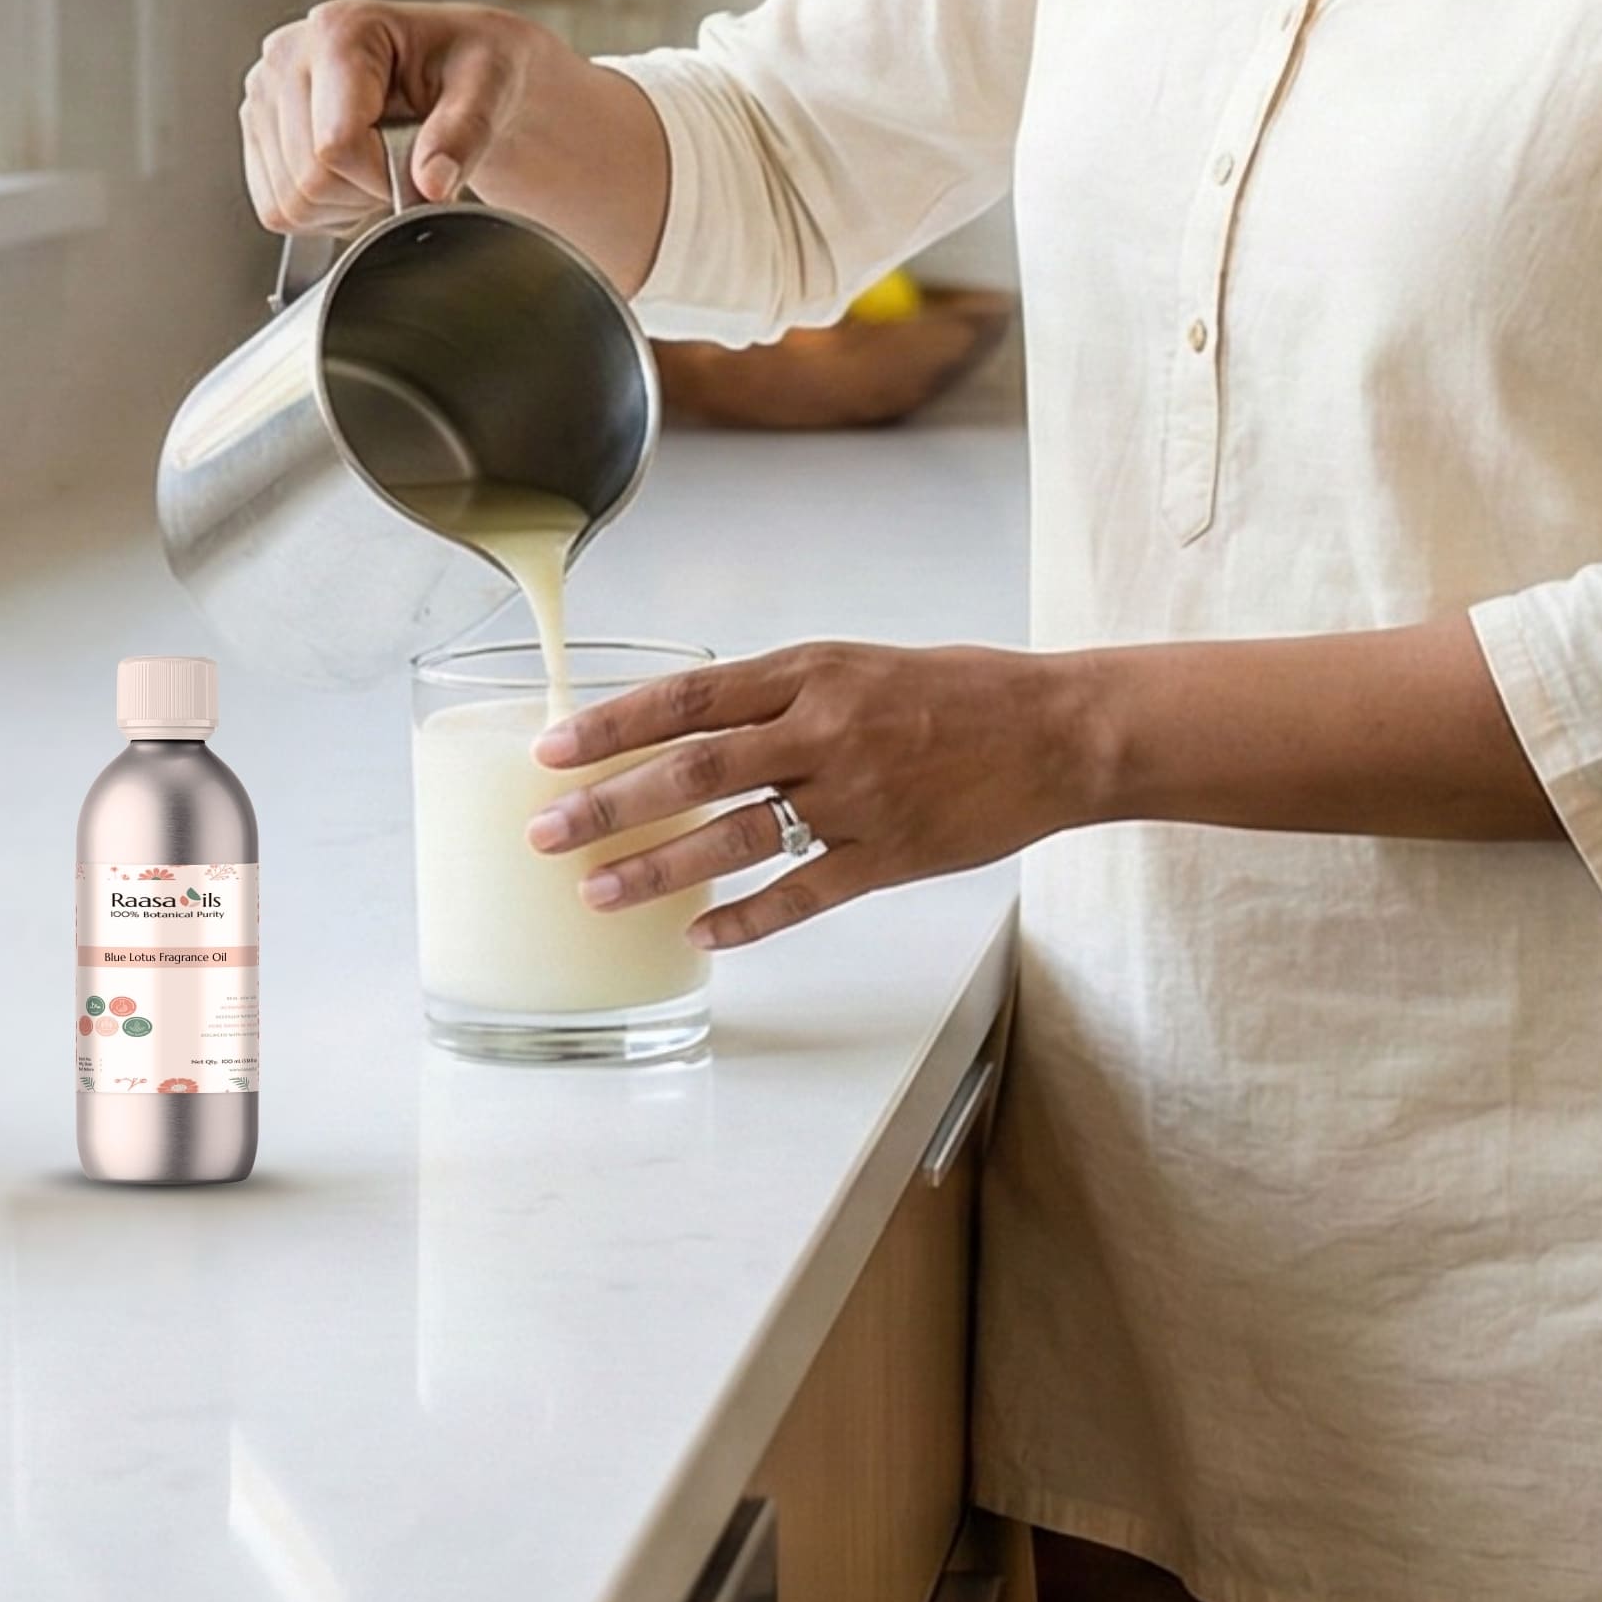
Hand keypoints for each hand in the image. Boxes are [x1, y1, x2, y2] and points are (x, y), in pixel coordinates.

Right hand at [241, 0, 543, 230]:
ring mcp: (263, 94)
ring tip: (381, 163)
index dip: (385, 176)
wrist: (459, 70)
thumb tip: (431, 185)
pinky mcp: (256, 130)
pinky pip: (277, 210)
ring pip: (289, 203)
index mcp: (339, 30)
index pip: (335, 145)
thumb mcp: (491, 87)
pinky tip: (354, 175)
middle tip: (406, 161)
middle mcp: (286, 55)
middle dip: (367, 192)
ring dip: (345, 205)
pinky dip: (322, 211)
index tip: (422, 162)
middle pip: (308, 179)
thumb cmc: (473, 65)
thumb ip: (464, 133)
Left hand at [524, 641, 1081, 950]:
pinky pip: (802, 893)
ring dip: (657, 868)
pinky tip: (699, 935)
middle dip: (608, 803)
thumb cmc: (955, 692)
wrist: (1057, 729)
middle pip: (692, 769)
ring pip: (735, 836)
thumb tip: (690, 725)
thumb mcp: (855, 665)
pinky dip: (746, 917)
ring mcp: (857, 796)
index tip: (550, 747)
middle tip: (545, 833)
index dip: (612, 725)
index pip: (687, 697)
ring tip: (596, 892)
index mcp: (809, 672)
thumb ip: (778, 695)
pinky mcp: (890, 856)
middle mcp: (824, 730)